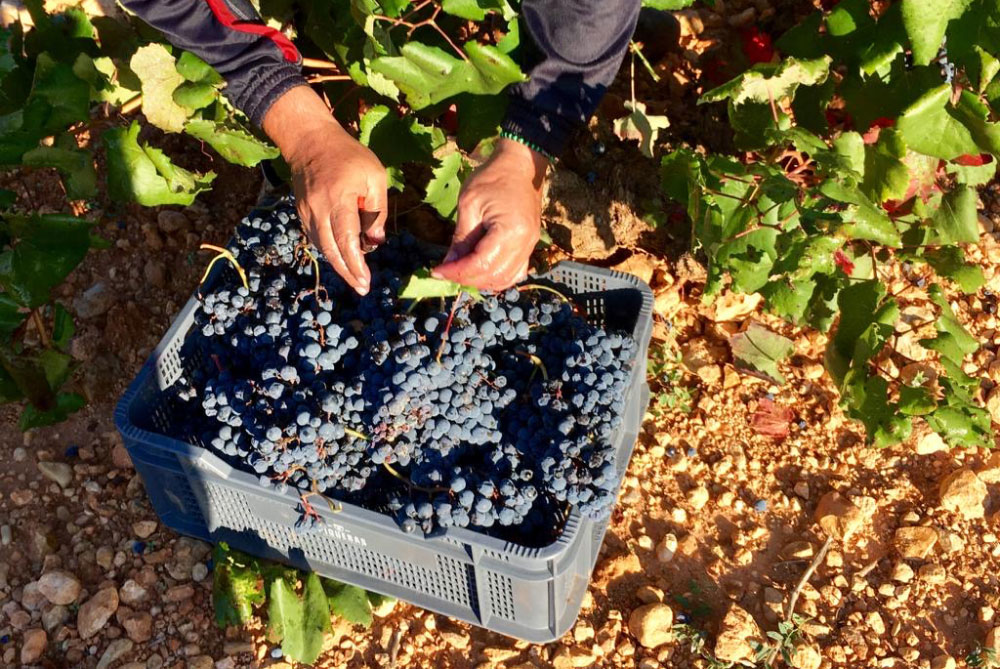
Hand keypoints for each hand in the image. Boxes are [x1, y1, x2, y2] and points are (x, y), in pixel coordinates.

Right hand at [262, 86, 386, 294]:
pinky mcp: (301, 213)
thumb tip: (375, 242)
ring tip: (355, 277)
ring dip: (338, 265)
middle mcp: (318, 209)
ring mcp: (307, 212)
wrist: (309, 141)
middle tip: (362, 288)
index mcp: (339, 199)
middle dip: (347, 273)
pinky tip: (342, 257)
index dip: (355, 265)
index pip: (346, 240)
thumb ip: (377, 210)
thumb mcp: (374, 176)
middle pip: (331, 250)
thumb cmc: (349, 157)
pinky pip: (316, 238)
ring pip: (322, 247)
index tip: (365, 282)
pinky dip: (329, 250)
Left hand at [433, 138, 547, 291]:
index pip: (481, 263)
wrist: (521, 165)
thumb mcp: (469, 204)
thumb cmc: (493, 178)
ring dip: (481, 280)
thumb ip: (461, 238)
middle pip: (493, 276)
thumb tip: (449, 264)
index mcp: (510, 231)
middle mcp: (525, 244)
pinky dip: (497, 277)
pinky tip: (481, 270)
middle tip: (446, 271)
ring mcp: (530, 246)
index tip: (436, 271)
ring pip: (505, 279)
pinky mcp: (530, 245)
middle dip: (466, 278)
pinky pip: (515, 272)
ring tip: (461, 271)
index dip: (457, 272)